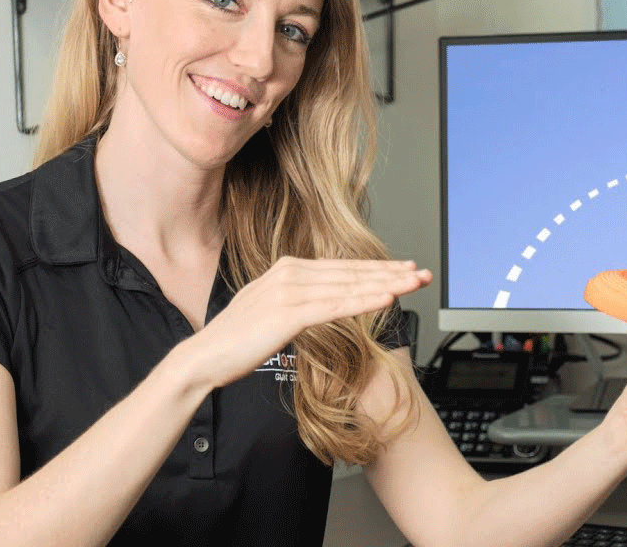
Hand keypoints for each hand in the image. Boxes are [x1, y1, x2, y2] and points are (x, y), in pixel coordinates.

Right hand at [190, 256, 431, 387]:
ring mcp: (290, 290)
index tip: (405, 269)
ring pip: (350, 286)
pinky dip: (364, 302)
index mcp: (288, 269)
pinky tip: (387, 300)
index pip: (344, 267)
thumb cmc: (237, 341)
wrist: (204, 358)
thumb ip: (299, 300)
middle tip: (423, 273)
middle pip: (352, 272)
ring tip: (414, 284)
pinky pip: (335, 307)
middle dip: (392, 273)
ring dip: (387, 285)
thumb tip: (324, 301)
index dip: (378, 268)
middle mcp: (291, 272)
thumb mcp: (272, 311)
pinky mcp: (288, 313)